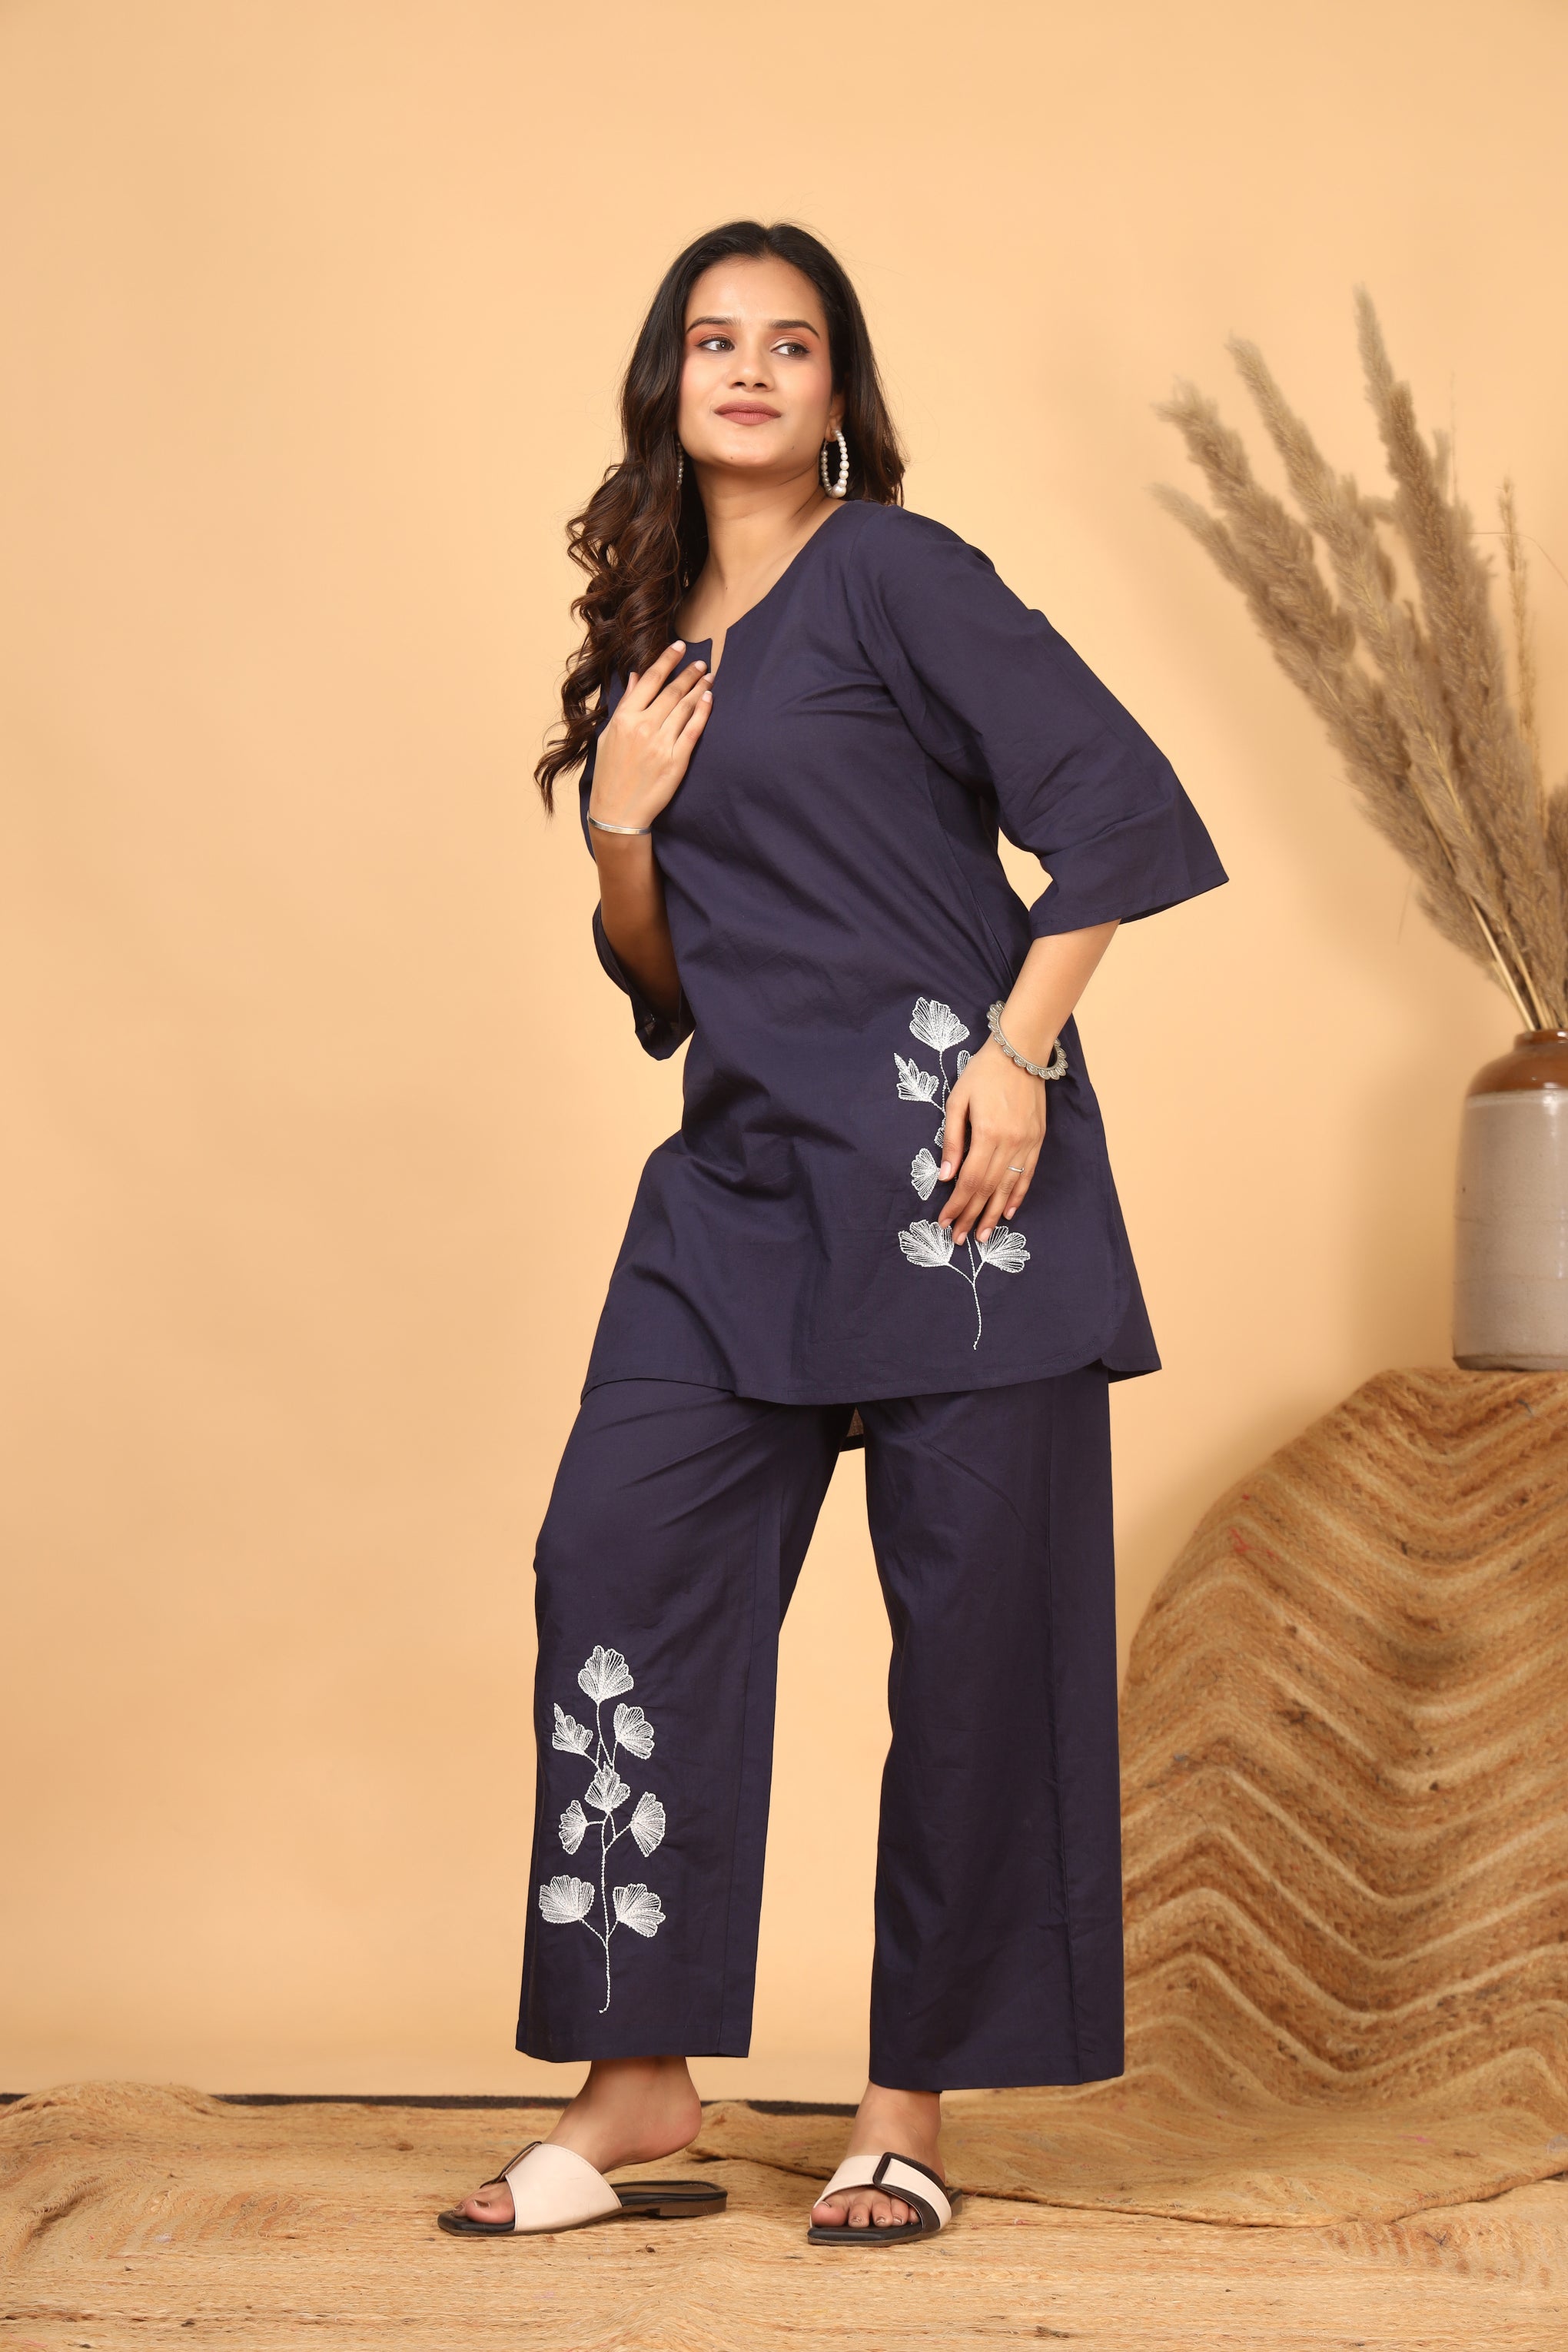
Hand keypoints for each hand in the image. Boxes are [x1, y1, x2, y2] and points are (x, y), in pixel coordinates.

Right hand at [589, 641, 712, 831]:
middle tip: (701, 662)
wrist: (618, 811)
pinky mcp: (676, 760)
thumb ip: (626, 704)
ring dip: (699, 688)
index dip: (667, 660)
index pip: (650, 680)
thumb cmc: (610, 773)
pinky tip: (709, 699)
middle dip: (689, 673)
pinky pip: (694, 730)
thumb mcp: (609, 735)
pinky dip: (703, 712)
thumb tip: (638, 677)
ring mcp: (661, 743)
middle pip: (672, 691)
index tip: (679, 646)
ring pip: (685, 707)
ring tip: (709, 676)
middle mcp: (644, 727)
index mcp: (625, 718)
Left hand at [935, 1039, 1046, 1246]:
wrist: (1021, 1052)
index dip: (957, 1204)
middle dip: (971, 1216)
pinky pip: (1027, 1175)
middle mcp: (1011, 1143)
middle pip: (988, 1189)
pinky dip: (1017, 1196)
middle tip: (959, 1238)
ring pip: (1008, 1188)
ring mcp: (1027, 1143)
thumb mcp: (958, 1101)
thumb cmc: (983, 1073)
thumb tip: (945, 1177)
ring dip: (994, 1214)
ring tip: (982, 1235)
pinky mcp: (1038, 1140)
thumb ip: (952, 1140)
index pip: (969, 1180)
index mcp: (988, 1134)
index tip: (945, 1221)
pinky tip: (1009, 1212)